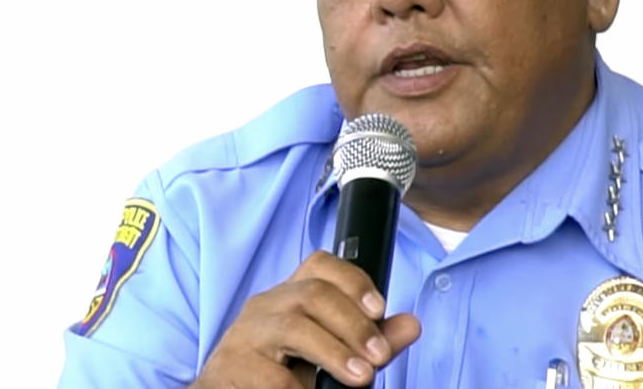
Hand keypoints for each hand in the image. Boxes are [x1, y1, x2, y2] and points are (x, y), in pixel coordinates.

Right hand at [190, 250, 420, 387]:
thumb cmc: (282, 374)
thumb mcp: (330, 355)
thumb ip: (370, 341)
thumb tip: (412, 325)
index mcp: (291, 294)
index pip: (320, 265)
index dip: (353, 280)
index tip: (380, 308)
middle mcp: (267, 304)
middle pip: (312, 294)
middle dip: (353, 324)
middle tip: (380, 357)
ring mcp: (245, 332)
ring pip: (293, 326)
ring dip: (334, 352)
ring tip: (361, 378)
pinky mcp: (230, 364)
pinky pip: (270, 374)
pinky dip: (298, 387)